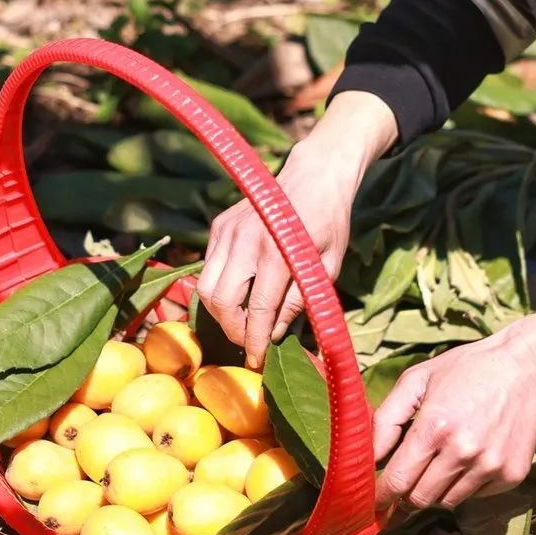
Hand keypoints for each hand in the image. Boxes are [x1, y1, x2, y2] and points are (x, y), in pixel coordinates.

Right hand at [196, 90, 396, 368]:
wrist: (314, 173)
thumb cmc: (329, 221)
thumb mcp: (327, 265)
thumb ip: (302, 300)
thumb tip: (278, 333)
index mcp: (278, 253)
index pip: (258, 311)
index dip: (256, 341)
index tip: (257, 361)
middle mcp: (245, 241)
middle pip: (221, 302)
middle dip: (233, 330)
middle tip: (250, 341)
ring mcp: (227, 231)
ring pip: (206, 287)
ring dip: (221, 312)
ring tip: (243, 320)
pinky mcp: (219, 226)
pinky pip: (209, 267)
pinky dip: (220, 287)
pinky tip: (241, 291)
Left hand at [372, 306, 535, 512]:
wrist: (526, 367)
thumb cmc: (465, 369)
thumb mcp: (417, 380)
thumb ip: (386, 419)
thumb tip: (369, 457)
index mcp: (433, 428)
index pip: (398, 481)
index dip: (382, 497)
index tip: (374, 503)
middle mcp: (462, 452)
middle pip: (420, 499)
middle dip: (406, 495)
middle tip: (406, 483)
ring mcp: (490, 467)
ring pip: (447, 501)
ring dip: (437, 489)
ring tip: (441, 462)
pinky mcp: (512, 475)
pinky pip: (476, 496)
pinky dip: (466, 485)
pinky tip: (470, 459)